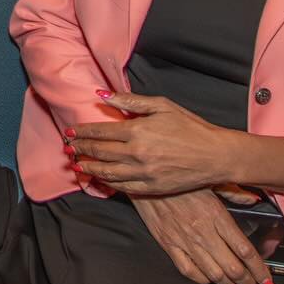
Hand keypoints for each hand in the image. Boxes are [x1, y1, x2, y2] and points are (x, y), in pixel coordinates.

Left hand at [69, 92, 232, 194]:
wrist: (216, 155)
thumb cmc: (190, 126)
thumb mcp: (161, 105)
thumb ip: (129, 101)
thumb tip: (102, 95)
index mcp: (137, 131)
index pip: (100, 132)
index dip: (81, 132)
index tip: (69, 132)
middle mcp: (137, 154)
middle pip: (99, 152)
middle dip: (80, 149)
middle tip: (67, 148)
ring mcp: (144, 173)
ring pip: (107, 172)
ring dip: (89, 168)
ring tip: (77, 165)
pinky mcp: (152, 187)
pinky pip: (123, 187)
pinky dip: (108, 183)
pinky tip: (100, 179)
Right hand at [131, 189, 270, 283]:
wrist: (145, 176)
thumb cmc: (177, 177)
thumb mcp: (208, 179)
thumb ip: (233, 192)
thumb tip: (252, 199)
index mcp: (215, 214)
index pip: (245, 250)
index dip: (259, 269)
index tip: (266, 277)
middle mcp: (202, 231)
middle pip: (233, 268)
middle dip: (247, 281)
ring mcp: (184, 240)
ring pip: (213, 274)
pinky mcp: (168, 244)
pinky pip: (189, 270)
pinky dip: (202, 279)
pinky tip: (209, 278)